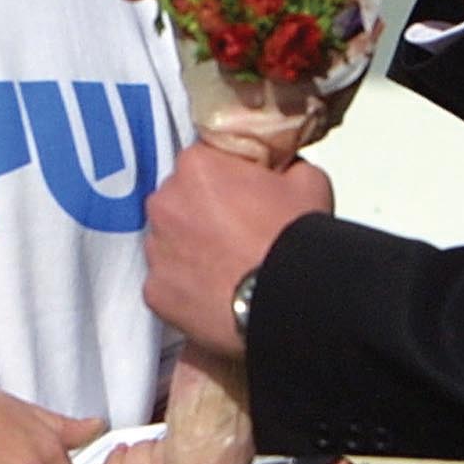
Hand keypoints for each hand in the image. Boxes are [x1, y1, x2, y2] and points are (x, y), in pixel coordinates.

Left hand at [144, 148, 333, 350]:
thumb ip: (283, 166)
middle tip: (238, 234)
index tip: (242, 197)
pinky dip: (186, 287)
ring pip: (169, 242)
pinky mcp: (155, 290)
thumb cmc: (294, 241)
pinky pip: (167, 282)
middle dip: (202, 214)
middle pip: (180, 201)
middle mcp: (165, 203)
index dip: (225, 180)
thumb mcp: (307, 180)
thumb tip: (282, 172)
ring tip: (228, 267)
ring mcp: (155, 249)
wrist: (288, 300)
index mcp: (196, 166)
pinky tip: (216, 292)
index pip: (202, 163)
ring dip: (190, 250)